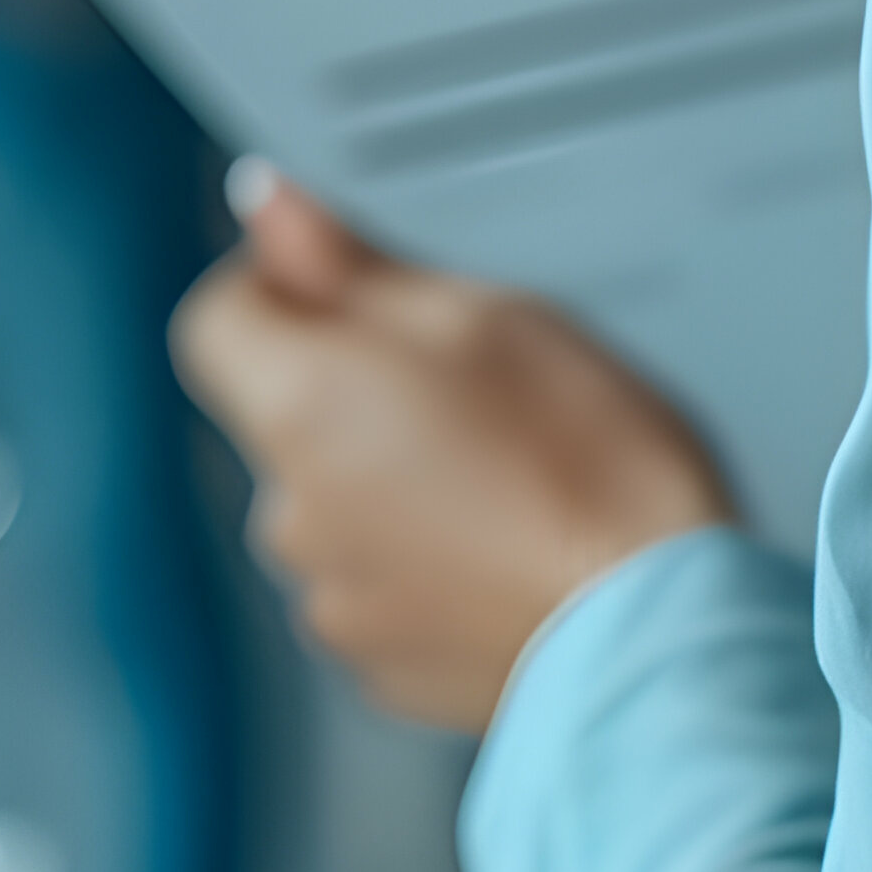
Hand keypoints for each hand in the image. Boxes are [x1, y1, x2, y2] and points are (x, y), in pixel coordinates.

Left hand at [173, 171, 734, 732]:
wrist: (656, 628)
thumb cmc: (592, 467)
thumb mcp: (481, 314)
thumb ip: (349, 263)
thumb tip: (269, 206)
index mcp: (299, 406)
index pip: (216, 323)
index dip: (280, 292)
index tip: (349, 289)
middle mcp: (289, 512)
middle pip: (285, 417)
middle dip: (355, 391)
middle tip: (472, 387)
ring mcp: (331, 599)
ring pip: (335, 504)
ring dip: (390, 481)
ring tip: (508, 479)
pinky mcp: (379, 665)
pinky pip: (378, 585)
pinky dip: (422, 563)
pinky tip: (508, 548)